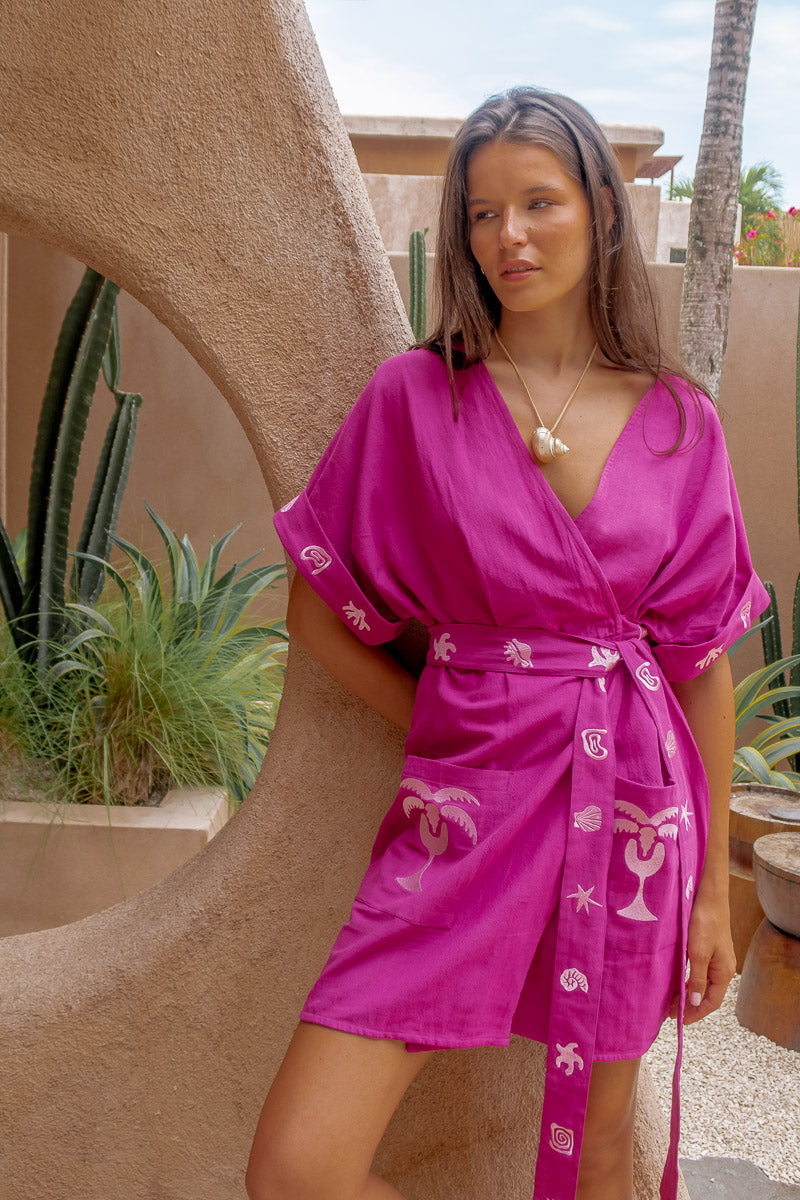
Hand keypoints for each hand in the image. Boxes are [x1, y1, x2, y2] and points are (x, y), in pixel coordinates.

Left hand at [669, 888, 735, 1024]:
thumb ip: (696, 979)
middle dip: (689, 1006)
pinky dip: (688, 980)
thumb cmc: (705, 922)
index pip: (711, 1002)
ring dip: (688, 993)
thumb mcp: (698, 952)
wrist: (709, 896)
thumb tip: (694, 1003)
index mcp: (723, 972)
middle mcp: (723, 968)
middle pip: (707, 995)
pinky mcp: (709, 949)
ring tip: (670, 1001)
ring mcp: (717, 958)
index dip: (695, 1013)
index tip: (679, 1021)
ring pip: (702, 983)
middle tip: (669, 1012)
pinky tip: (676, 981)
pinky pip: (699, 972)